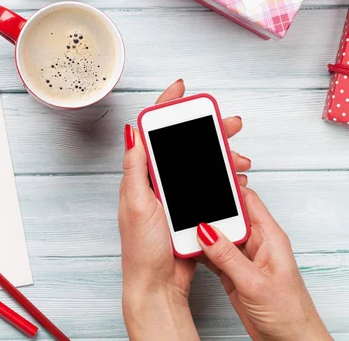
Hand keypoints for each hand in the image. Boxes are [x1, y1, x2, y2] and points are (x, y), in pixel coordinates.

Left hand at [119, 79, 250, 339]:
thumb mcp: (136, 204)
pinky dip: (224, 178)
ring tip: (241, 159)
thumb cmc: (142, 250)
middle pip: (182, 144)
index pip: (151, 133)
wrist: (158, 285)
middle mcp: (156, 181)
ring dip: (222, 156)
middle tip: (231, 123)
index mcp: (140, 176)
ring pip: (200, 163)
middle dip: (208, 130)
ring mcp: (174, 195)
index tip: (180, 88)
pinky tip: (236, 177)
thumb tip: (132, 132)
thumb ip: (136, 168)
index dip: (165, 106)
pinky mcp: (188, 208)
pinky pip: (209, 184)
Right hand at [197, 190, 331, 340]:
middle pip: (228, 215)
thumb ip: (228, 255)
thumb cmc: (288, 314)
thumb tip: (205, 230)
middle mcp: (256, 244)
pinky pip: (212, 254)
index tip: (207, 178)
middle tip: (185, 204)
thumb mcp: (254, 282)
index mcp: (270, 238)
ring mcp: (243, 258)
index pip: (248, 201)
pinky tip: (187, 248)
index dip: (229, 187)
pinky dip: (199, 251)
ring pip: (218, 235)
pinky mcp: (232, 272)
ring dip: (201, 232)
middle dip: (208, 209)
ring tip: (180, 225)